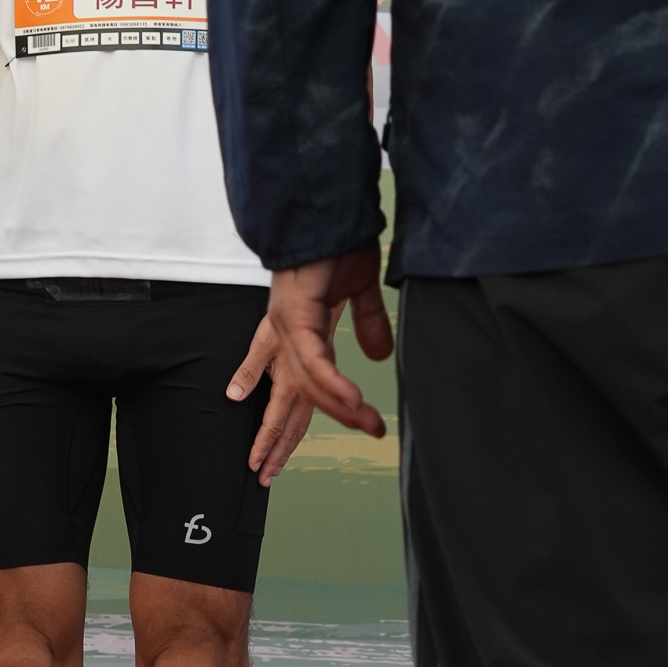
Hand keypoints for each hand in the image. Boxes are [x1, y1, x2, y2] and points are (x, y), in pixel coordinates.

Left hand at [229, 314, 319, 486]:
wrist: (314, 308)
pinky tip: (289, 442)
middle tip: (264, 480)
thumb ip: (247, 371)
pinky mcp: (314, 389)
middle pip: (288, 435)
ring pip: (298, 430)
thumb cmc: (287, 322)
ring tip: (273, 470)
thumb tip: (233, 394)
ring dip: (286, 452)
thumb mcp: (261, 343)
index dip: (262, 447)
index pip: (272, 425)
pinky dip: (296, 436)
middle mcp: (302, 393)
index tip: (253, 465)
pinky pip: (305, 419)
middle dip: (275, 459)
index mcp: (289, 385)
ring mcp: (310, 392)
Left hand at [266, 250, 392, 438]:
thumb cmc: (337, 240)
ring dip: (338, 409)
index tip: (322, 440)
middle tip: (314, 455)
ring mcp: (289, 326)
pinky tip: (352, 399)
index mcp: (299, 329)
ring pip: (305, 385)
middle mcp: (287, 333)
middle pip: (294, 396)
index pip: (302, 386)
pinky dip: (333, 382)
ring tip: (367, 423)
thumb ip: (368, 322)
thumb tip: (380, 356)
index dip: (309, 417)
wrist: (323, 210)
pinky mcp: (297, 315)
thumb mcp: (358, 287)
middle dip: (294, 434)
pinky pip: (315, 360)